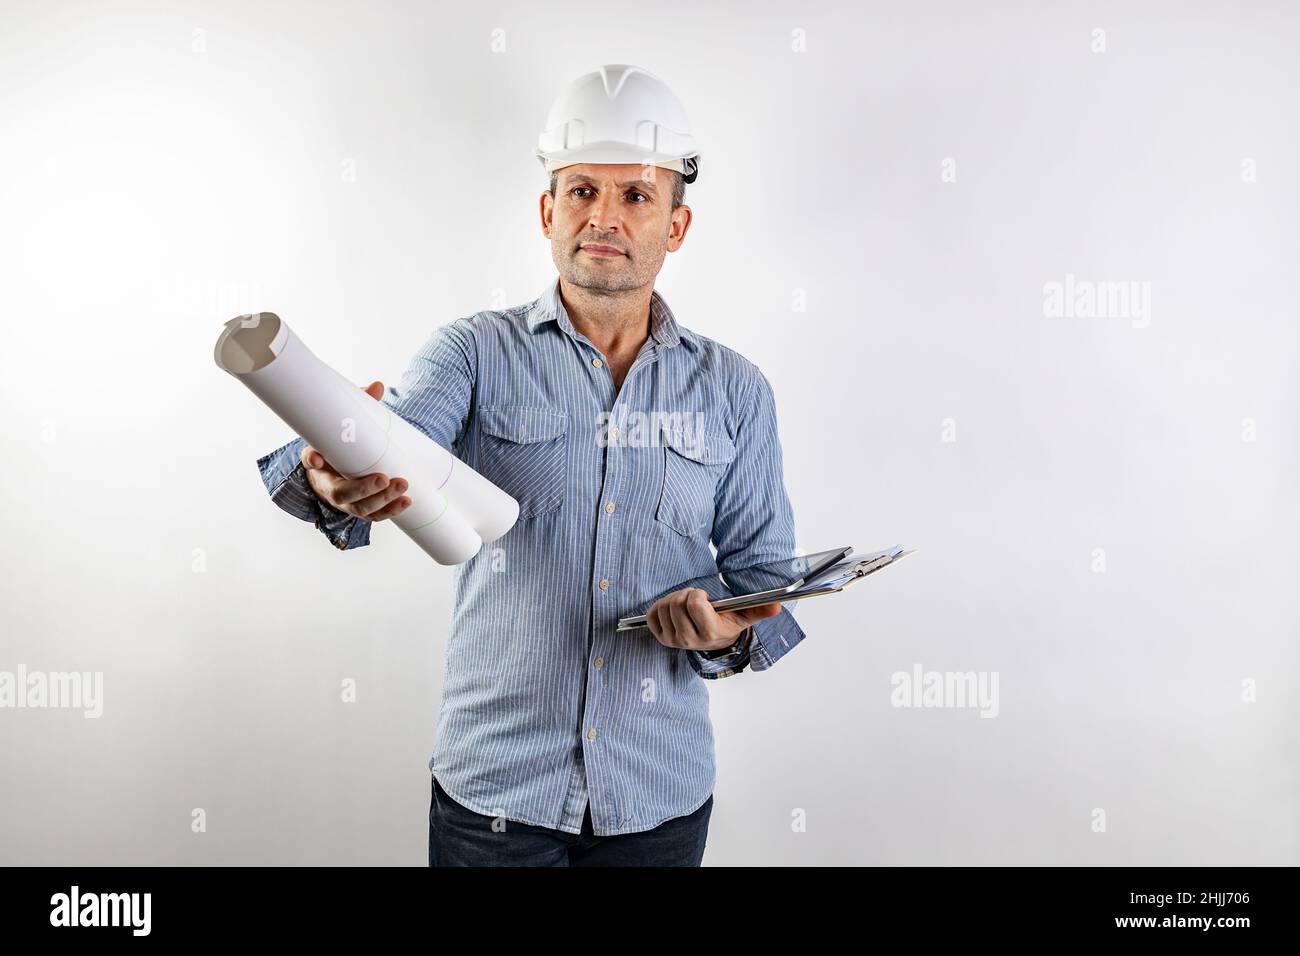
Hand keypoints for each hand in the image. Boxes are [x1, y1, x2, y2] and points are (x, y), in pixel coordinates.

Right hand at [300, 380, 411, 521]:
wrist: (337, 467)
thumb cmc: (340, 444)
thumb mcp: (344, 424)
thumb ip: (359, 404)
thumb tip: (377, 385)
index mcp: (318, 462)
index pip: (310, 461)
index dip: (313, 460)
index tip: (316, 457)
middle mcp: (329, 485)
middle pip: (341, 494)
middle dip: (363, 488)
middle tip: (383, 477)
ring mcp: (346, 501)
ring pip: (360, 508)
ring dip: (382, 500)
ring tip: (402, 485)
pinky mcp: (361, 508)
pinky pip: (374, 515)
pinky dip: (390, 510)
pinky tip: (406, 501)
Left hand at [644, 588, 780, 653]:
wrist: (715, 642)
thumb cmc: (727, 623)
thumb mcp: (745, 617)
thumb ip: (760, 610)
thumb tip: (776, 606)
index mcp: (709, 633)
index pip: (693, 603)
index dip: (698, 595)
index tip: (705, 598)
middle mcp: (689, 640)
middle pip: (676, 602)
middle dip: (686, 594)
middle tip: (695, 600)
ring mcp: (674, 641)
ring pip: (663, 606)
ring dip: (673, 599)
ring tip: (685, 605)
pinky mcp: (661, 638)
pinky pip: (652, 615)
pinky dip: (660, 608)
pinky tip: (673, 611)